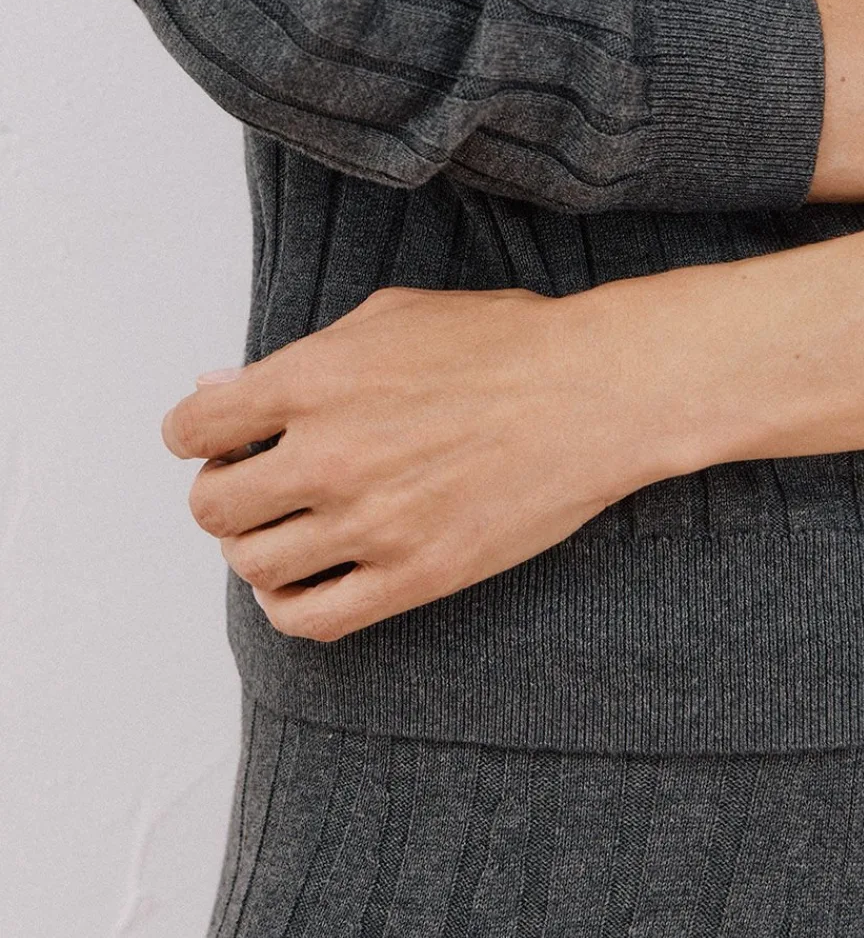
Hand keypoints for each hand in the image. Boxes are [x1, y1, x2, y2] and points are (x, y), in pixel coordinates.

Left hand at [161, 284, 671, 641]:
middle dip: (224, 493)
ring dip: (257, 546)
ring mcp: (369, 522)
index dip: (197, 435)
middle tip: (258, 482)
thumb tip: (217, 392)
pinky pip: (309, 618)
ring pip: (253, 564)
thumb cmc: (503, 343)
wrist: (594, 393)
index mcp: (315, 379)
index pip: (194, 429)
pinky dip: (288, 604)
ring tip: (290, 526)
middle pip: (213, 506)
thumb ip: (299, 359)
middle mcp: (329, 454)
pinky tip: (308, 577)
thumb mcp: (390, 318)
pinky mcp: (412, 577)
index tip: (219, 439)